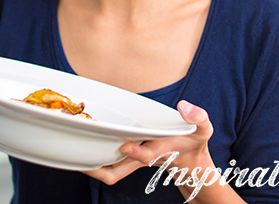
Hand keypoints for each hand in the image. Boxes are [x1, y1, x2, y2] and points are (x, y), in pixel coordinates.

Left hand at [84, 100, 213, 185]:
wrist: (190, 163)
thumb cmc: (193, 142)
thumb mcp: (203, 128)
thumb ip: (197, 117)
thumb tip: (183, 106)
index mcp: (162, 149)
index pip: (148, 154)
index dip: (136, 152)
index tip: (125, 145)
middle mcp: (145, 157)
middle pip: (120, 170)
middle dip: (103, 169)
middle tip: (84, 162)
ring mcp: (135, 160)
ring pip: (112, 171)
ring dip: (95, 167)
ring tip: (75, 158)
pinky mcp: (129, 158)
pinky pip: (110, 166)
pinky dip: (97, 162)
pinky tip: (82, 150)